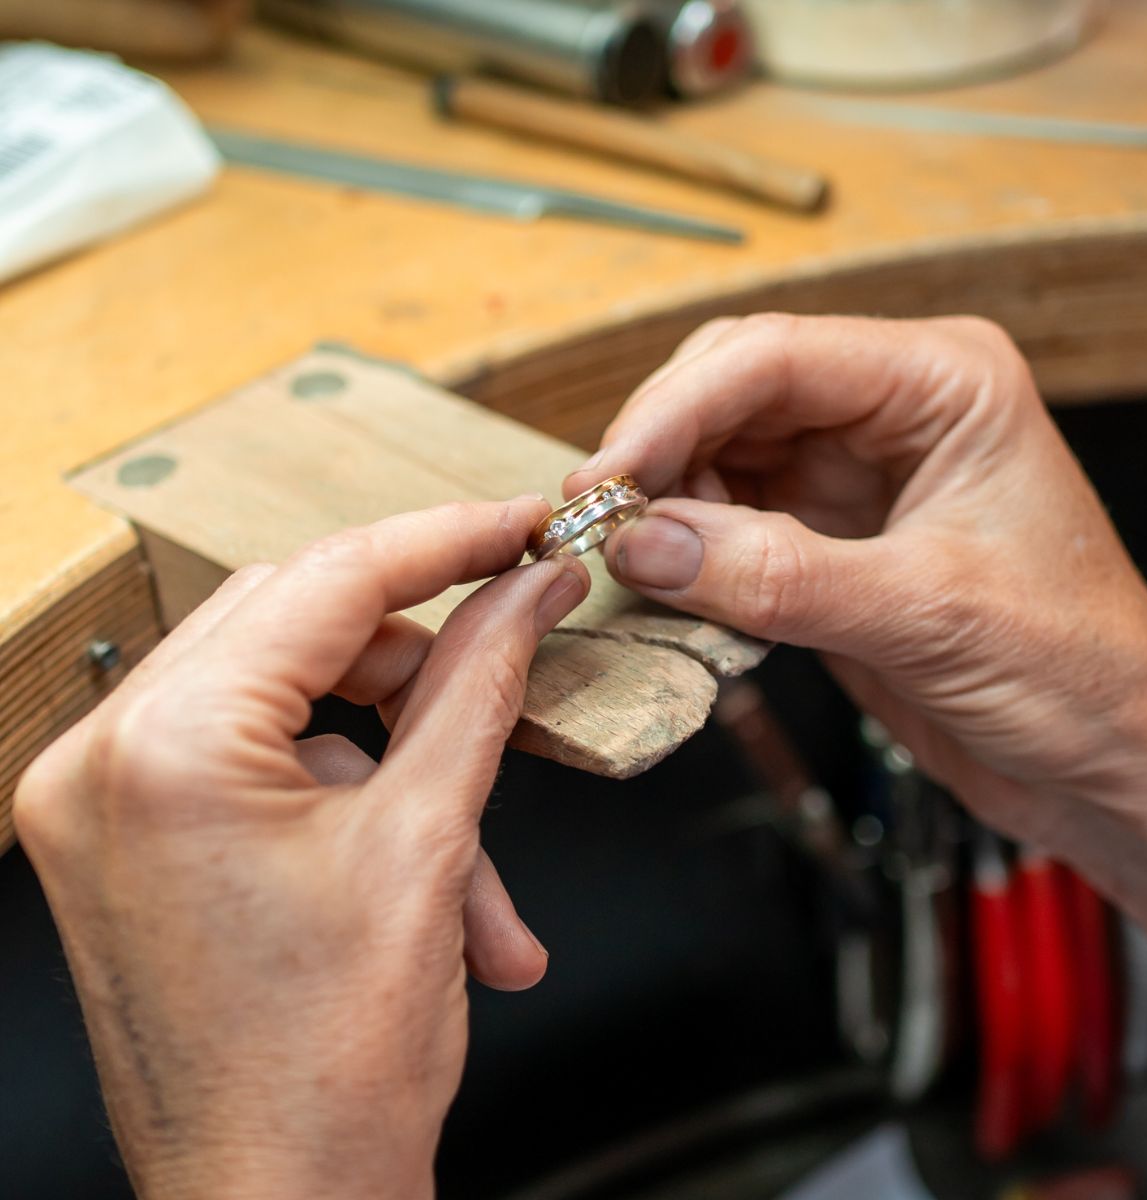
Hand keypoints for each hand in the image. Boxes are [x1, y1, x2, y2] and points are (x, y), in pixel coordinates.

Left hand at [15, 499, 588, 1199]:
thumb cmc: (332, 1070)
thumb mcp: (429, 842)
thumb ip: (479, 683)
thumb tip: (527, 591)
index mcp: (166, 747)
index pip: (327, 581)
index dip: (443, 542)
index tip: (517, 526)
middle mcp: (104, 760)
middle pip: (297, 625)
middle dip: (418, 649)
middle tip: (511, 641)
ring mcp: (103, 802)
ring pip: (291, 702)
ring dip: (399, 755)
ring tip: (476, 864)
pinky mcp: (129, 838)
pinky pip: (262, 761)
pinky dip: (354, 798)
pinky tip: (429, 884)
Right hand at [565, 314, 1146, 976]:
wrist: (1103, 764)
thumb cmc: (1075, 672)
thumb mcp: (926, 615)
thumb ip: (777, 576)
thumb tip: (645, 545)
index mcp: (942, 384)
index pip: (775, 358)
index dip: (674, 409)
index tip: (607, 478)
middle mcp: (891, 412)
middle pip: (732, 390)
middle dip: (659, 450)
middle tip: (599, 520)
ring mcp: (852, 476)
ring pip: (718, 454)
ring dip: (667, 503)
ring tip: (637, 562)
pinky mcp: (825, 539)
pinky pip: (727, 522)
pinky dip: (687, 550)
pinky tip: (672, 584)